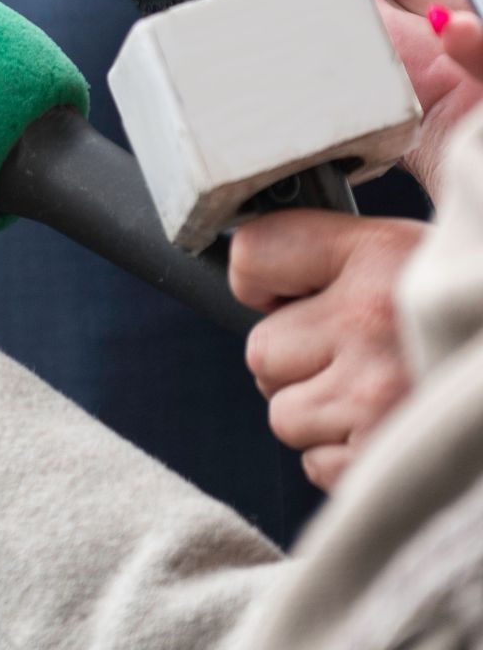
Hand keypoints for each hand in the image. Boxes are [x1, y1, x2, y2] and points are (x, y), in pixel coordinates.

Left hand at [230, 209, 423, 489]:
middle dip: (300, 363)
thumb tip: (260, 276)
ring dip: (323, 415)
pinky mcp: (380, 460)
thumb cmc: (477, 312)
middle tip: (363, 359)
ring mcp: (373, 396)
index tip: (280, 293)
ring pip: (285, 415)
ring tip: (389, 398)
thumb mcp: (427, 257)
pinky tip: (399, 434)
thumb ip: (347, 255)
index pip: (255, 253)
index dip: (261, 280)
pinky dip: (347, 458)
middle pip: (262, 352)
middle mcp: (370, 321)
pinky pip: (316, 464)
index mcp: (381, 255)